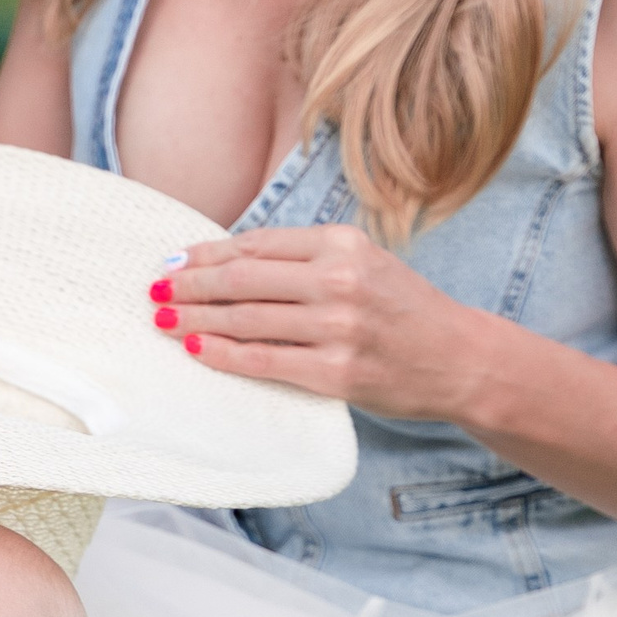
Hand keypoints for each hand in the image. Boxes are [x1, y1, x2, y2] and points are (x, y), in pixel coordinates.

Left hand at [149, 226, 481, 422]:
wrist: (459, 359)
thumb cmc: (403, 310)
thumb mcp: (363, 263)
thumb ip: (304, 259)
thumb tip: (226, 262)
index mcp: (343, 244)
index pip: (257, 244)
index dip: (207, 254)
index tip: (176, 262)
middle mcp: (340, 280)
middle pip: (243, 278)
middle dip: (191, 284)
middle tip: (156, 290)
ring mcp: (338, 328)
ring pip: (246, 319)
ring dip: (196, 319)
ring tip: (164, 319)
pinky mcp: (337, 373)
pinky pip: (264, 362)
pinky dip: (223, 355)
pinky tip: (197, 349)